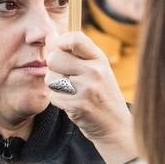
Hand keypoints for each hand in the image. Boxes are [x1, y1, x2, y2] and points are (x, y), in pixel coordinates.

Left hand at [45, 31, 135, 163]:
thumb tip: (49, 37)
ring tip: (71, 92)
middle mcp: (94, 71)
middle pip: (55, 58)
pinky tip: (72, 104)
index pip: (74, 38)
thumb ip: (75, 53)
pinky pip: (53, 96)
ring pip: (51, 78)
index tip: (60, 50)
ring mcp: (86, 89)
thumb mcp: (96, 69)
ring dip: (55, 86)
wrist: (115, 126)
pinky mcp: (78, 106)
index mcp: (99, 59)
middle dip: (53, 67)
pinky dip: (59, 101)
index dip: (60, 42)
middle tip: (65, 76)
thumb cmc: (101, 94)